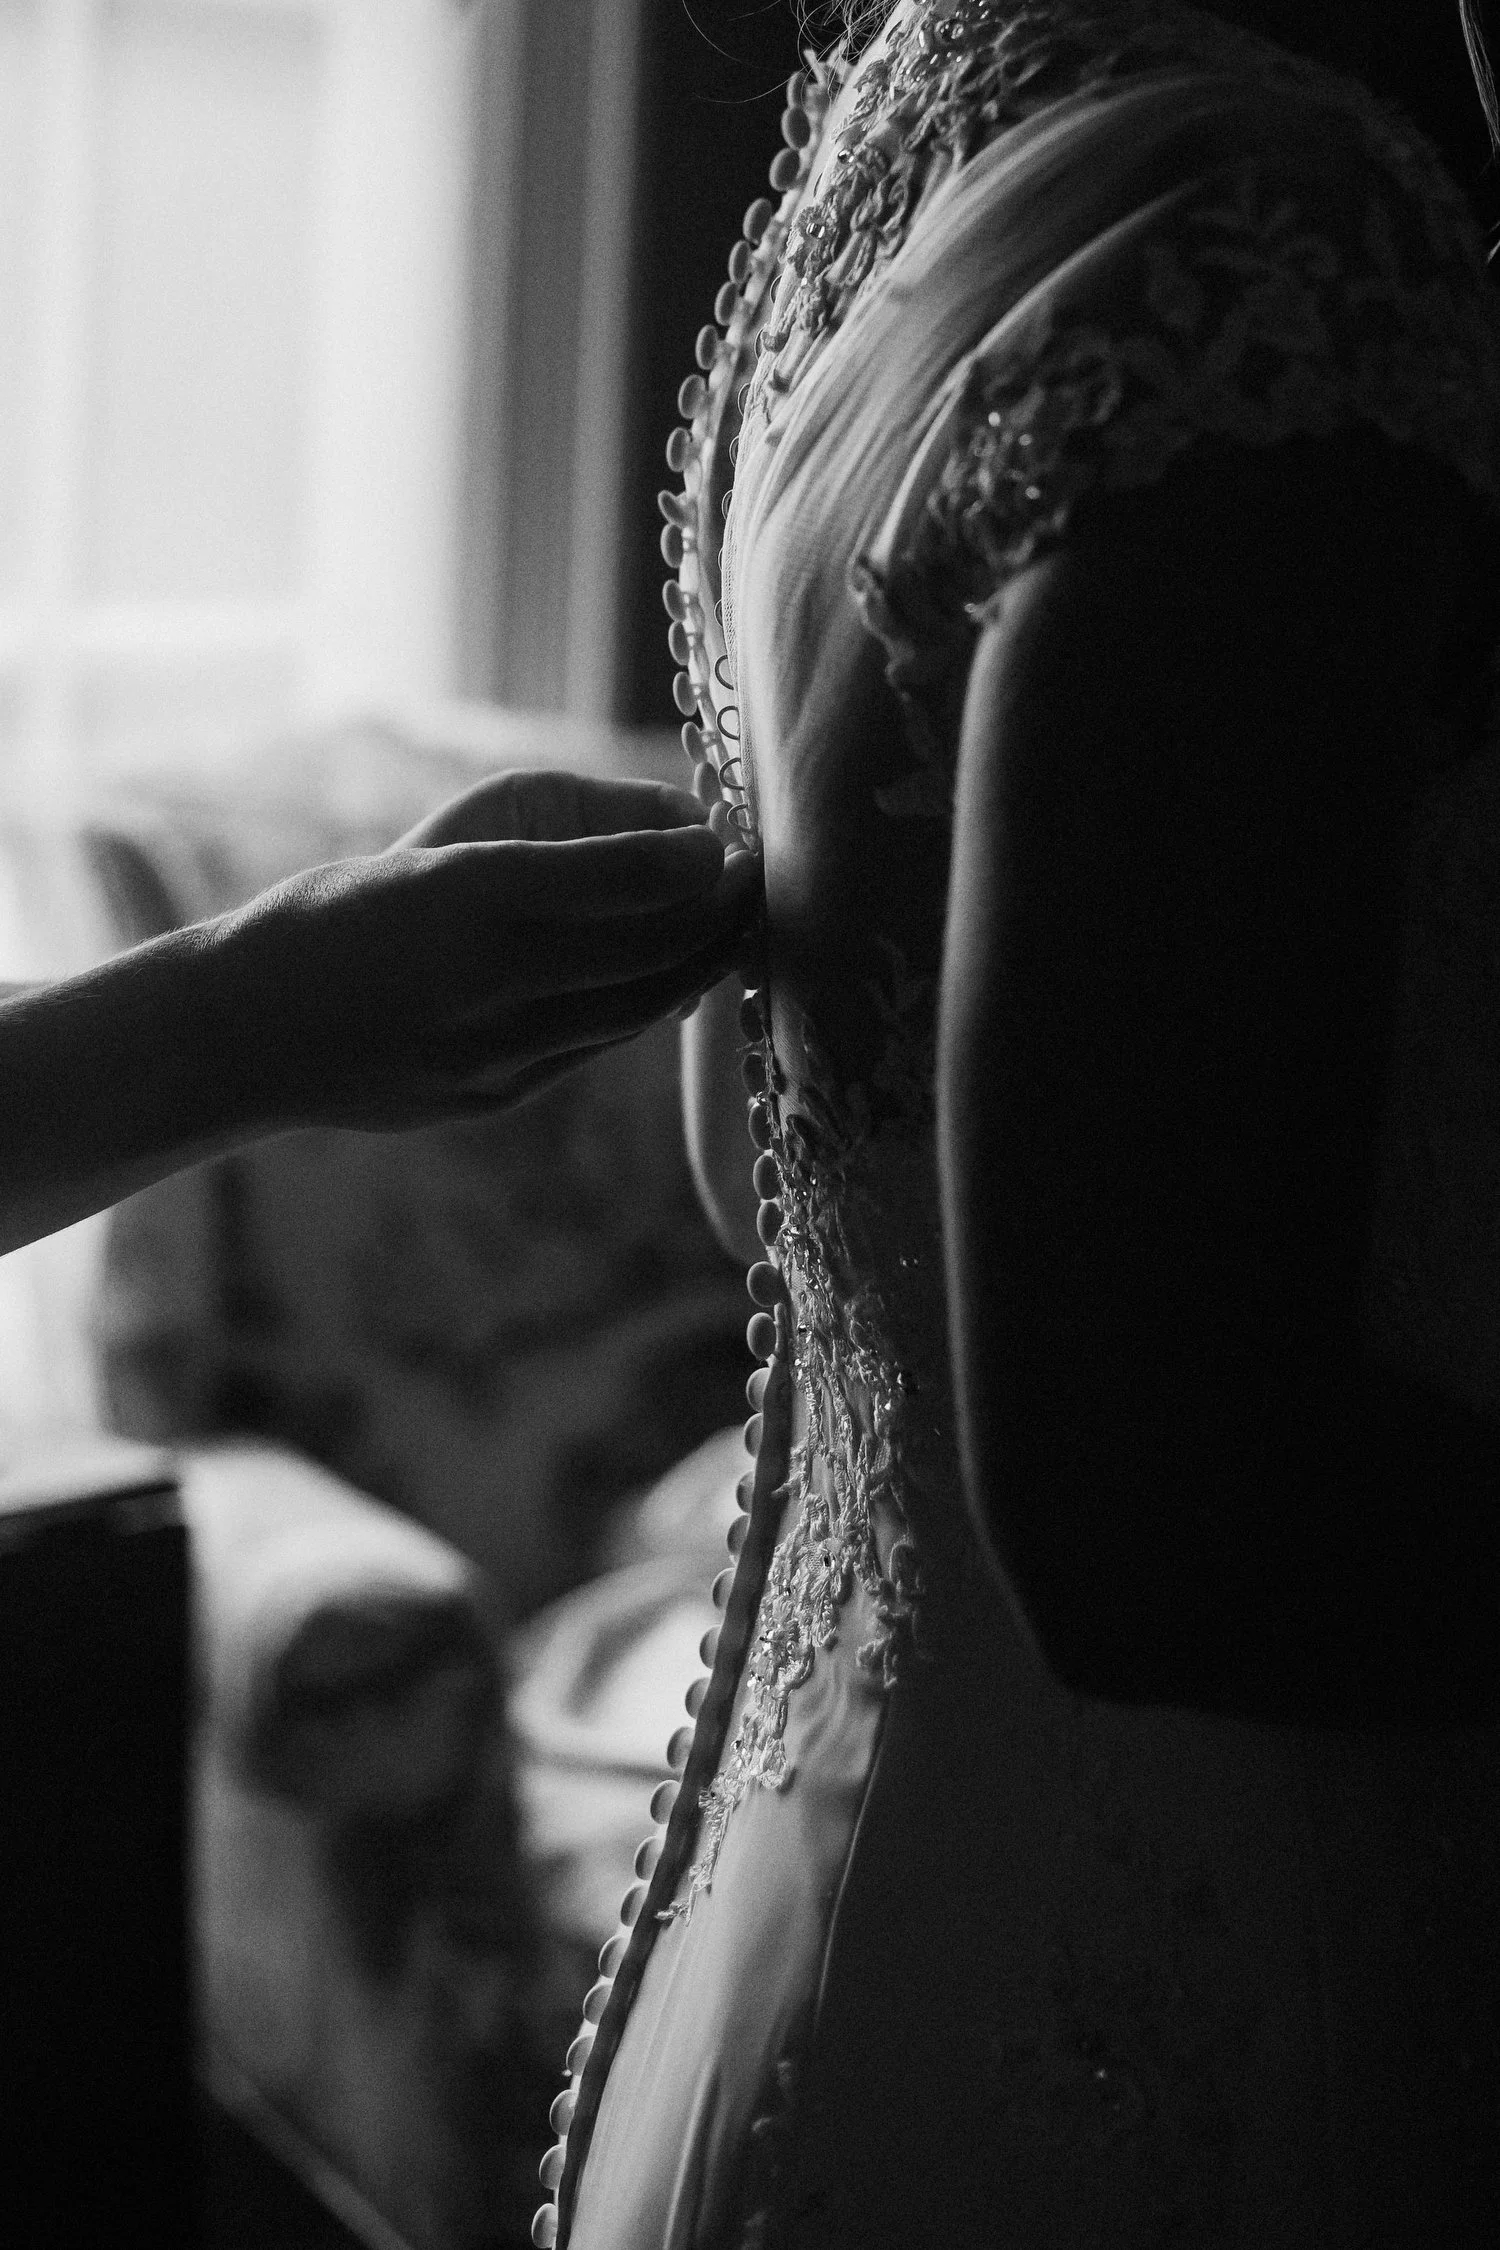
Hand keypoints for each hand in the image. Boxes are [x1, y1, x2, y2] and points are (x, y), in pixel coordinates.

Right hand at [220, 769, 761, 1128]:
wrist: (249, 1033)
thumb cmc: (342, 914)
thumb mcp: (433, 847)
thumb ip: (548, 836)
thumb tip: (671, 829)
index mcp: (463, 892)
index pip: (618, 875)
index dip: (690, 860)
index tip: (727, 840)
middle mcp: (486, 977)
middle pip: (645, 949)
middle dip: (714, 913)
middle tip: (755, 879)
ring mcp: (493, 1051)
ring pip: (633, 1009)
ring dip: (695, 967)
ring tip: (732, 929)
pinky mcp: (494, 1099)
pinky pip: (594, 1047)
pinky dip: (640, 1007)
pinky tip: (668, 979)